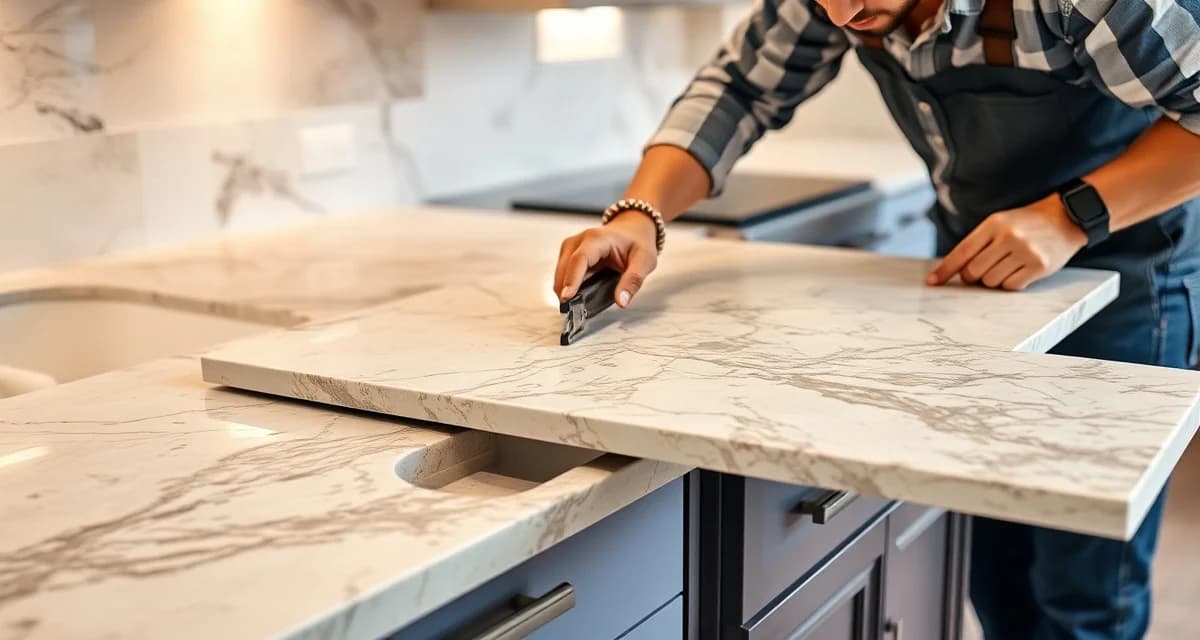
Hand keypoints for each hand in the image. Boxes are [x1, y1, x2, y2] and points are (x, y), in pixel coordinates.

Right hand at [554, 211, 658, 307]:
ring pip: (560, 272)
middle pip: (565, 268)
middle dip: (565, 290)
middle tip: (574, 312)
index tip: (567, 298)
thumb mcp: (644, 261)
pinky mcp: (569, 253)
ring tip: (576, 307)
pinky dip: (566, 286)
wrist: (632, 228)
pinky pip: (562, 273)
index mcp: (597, 239)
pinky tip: (576, 296)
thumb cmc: (637, 242)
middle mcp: (579, 240)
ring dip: (564, 289)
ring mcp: (571, 246)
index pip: (580, 259)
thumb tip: (622, 301)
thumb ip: (633, 281)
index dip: (572, 279)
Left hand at [926, 196, 1087, 290]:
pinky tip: (1018, 271)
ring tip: (1006, 266)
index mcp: (994, 224)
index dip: (945, 270)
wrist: (1066, 218)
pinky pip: (1011, 286)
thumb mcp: (1000, 223)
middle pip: (974, 271)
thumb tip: (954, 270)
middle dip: (972, 277)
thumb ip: (979, 243)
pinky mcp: (1039, 266)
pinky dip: (1009, 284)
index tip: (932, 282)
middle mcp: (1008, 237)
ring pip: (991, 282)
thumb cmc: (1026, 223)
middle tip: (980, 271)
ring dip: (993, 280)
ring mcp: (1025, 252)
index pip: (962, 252)